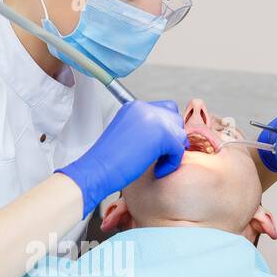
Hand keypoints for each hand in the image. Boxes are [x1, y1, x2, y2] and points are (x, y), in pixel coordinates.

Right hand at [56, 99, 187, 217]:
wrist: (96, 170)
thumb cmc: (107, 161)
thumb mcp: (127, 135)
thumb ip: (144, 129)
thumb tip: (166, 135)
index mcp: (134, 106)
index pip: (165, 109)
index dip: (166, 129)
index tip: (158, 146)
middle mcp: (144, 108)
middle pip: (175, 119)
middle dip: (172, 139)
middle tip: (160, 156)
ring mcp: (154, 119)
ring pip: (179, 133)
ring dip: (172, 151)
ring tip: (157, 163)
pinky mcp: (162, 135)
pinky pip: (179, 149)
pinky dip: (171, 163)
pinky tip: (157, 170)